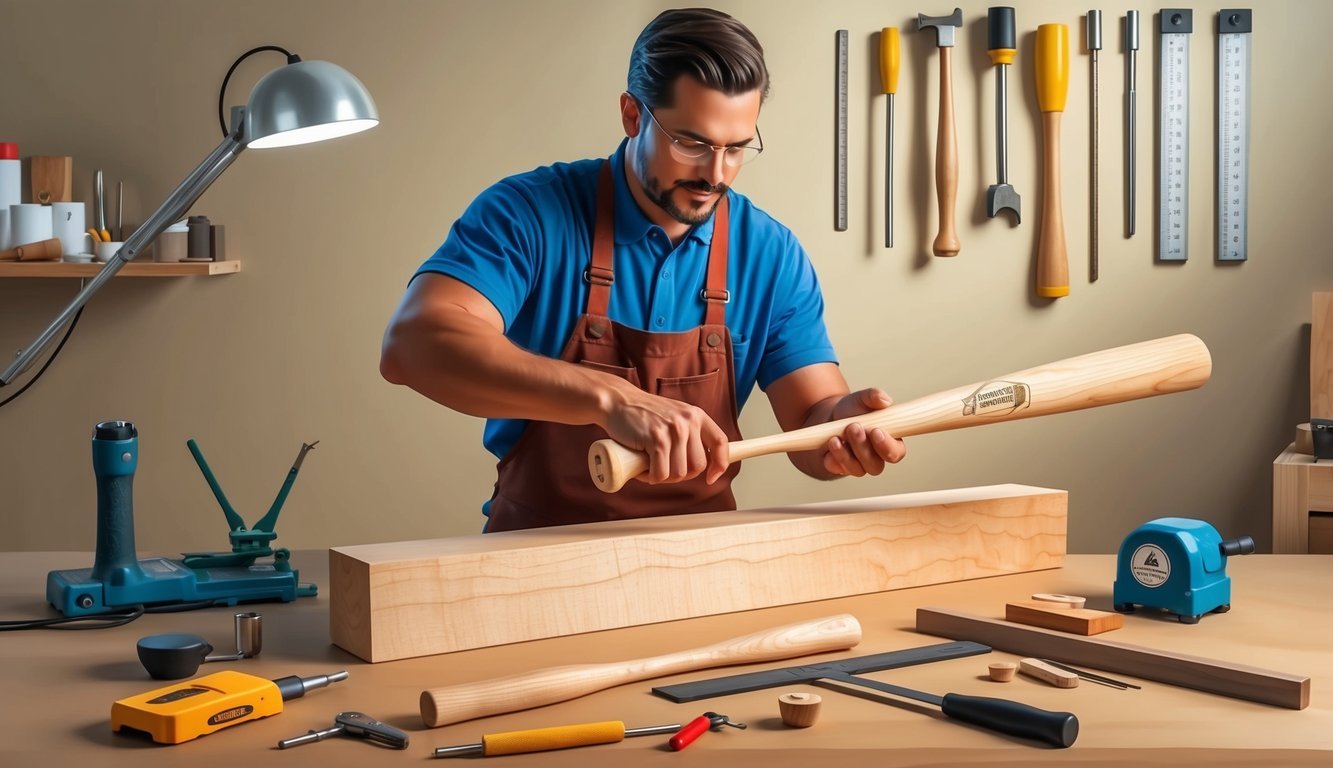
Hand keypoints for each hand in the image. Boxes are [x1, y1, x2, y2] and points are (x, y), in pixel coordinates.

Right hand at [603, 388, 730, 485]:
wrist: (617, 401)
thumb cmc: (643, 414)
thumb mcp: (673, 416)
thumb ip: (688, 433)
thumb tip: (700, 466)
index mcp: (696, 415)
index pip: (720, 443)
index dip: (719, 464)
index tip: (710, 478)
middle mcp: (689, 421)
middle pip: (697, 466)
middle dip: (679, 474)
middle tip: (662, 468)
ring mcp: (674, 430)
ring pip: (678, 473)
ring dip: (662, 477)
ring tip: (648, 465)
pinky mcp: (657, 439)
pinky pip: (661, 473)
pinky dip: (649, 477)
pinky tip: (641, 468)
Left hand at [821, 388, 906, 476]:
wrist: (828, 417)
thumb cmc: (852, 410)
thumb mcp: (862, 398)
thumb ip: (874, 397)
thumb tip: (885, 400)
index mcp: (888, 442)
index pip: (896, 453)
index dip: (888, 446)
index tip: (876, 431)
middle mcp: (875, 457)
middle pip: (875, 465)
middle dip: (863, 447)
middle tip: (853, 427)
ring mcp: (857, 465)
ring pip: (857, 470)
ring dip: (846, 454)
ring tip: (836, 437)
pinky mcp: (839, 468)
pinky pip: (837, 469)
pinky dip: (833, 457)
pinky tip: (830, 443)